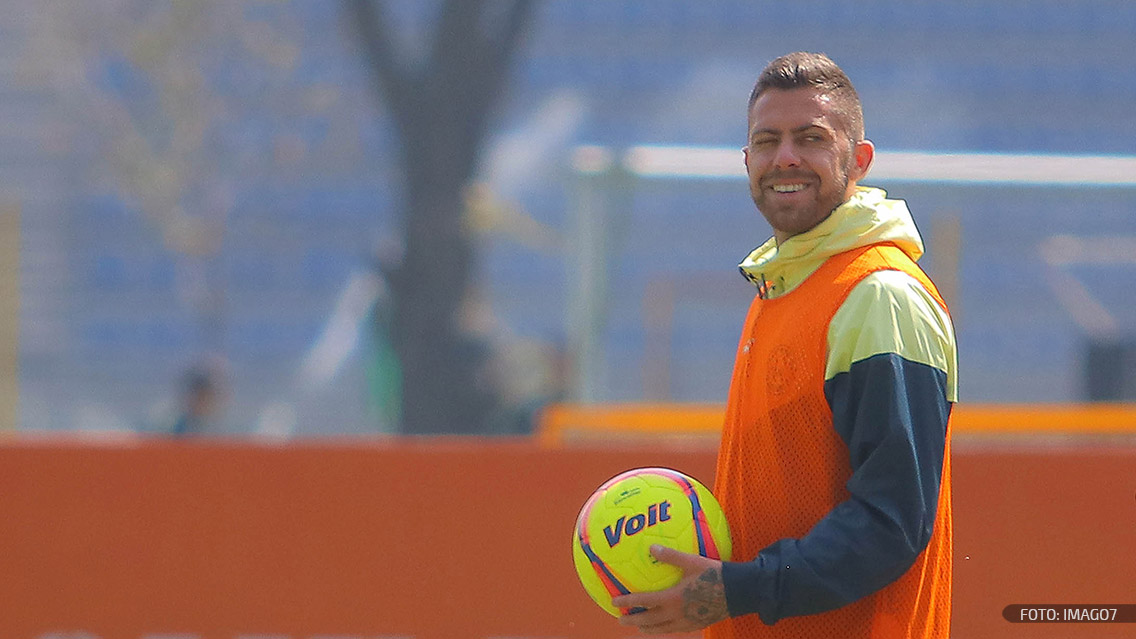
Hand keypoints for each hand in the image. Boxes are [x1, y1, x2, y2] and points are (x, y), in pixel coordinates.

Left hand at [611, 544, 727, 634]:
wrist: (738, 592)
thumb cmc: (715, 574)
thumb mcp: (692, 561)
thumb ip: (671, 555)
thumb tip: (652, 547)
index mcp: (673, 598)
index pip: (644, 602)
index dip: (627, 602)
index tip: (614, 603)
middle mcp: (677, 613)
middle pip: (649, 621)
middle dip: (633, 620)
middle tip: (621, 620)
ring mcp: (687, 622)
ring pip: (662, 629)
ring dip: (647, 628)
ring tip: (639, 627)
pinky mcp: (696, 625)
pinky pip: (675, 630)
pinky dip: (664, 629)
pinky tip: (664, 626)